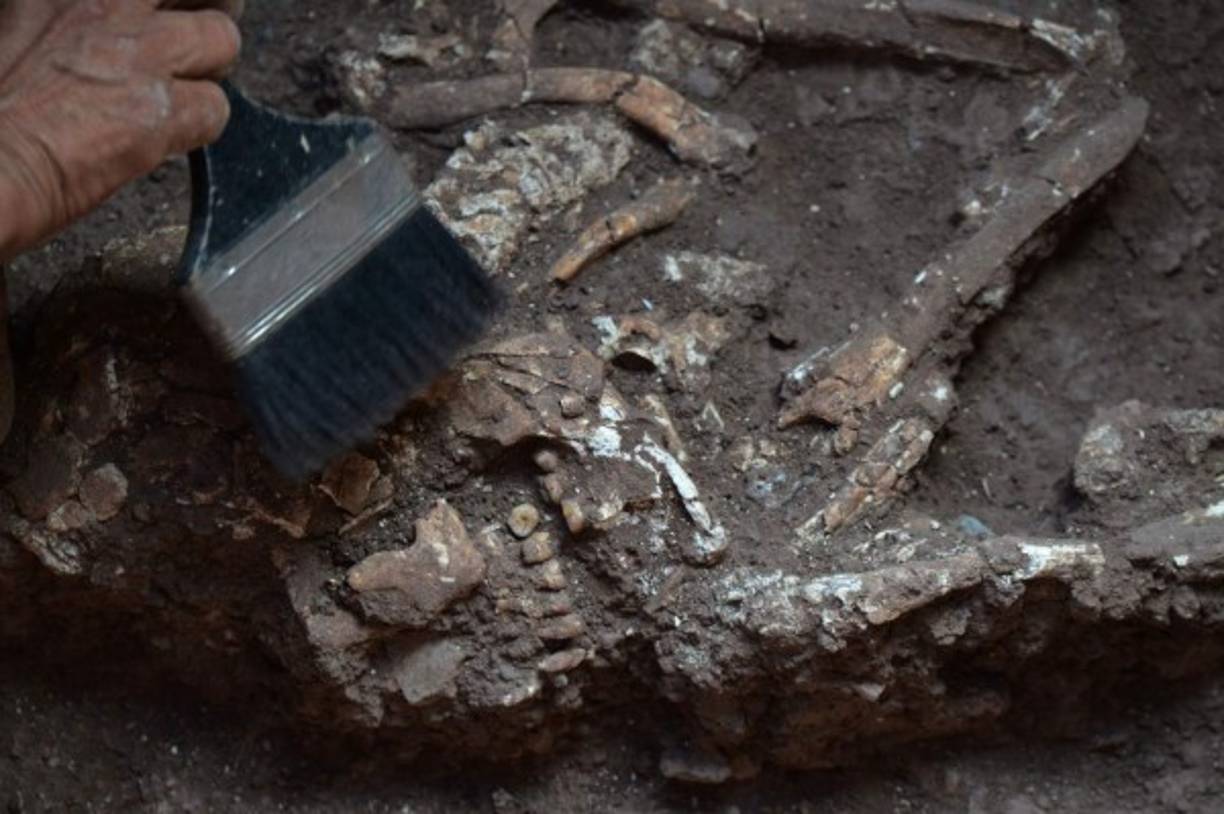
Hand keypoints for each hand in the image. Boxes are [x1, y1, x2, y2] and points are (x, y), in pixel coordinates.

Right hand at [0, 0, 241, 262]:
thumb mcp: (14, 26)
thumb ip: (58, 19)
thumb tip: (77, 39)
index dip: (160, 2)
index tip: (159, 12)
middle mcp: (110, 3)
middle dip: (205, 12)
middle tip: (197, 41)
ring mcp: (143, 53)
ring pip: (222, 39)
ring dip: (209, 69)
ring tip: (184, 92)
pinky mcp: (163, 110)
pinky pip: (216, 108)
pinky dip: (200, 126)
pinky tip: (168, 137)